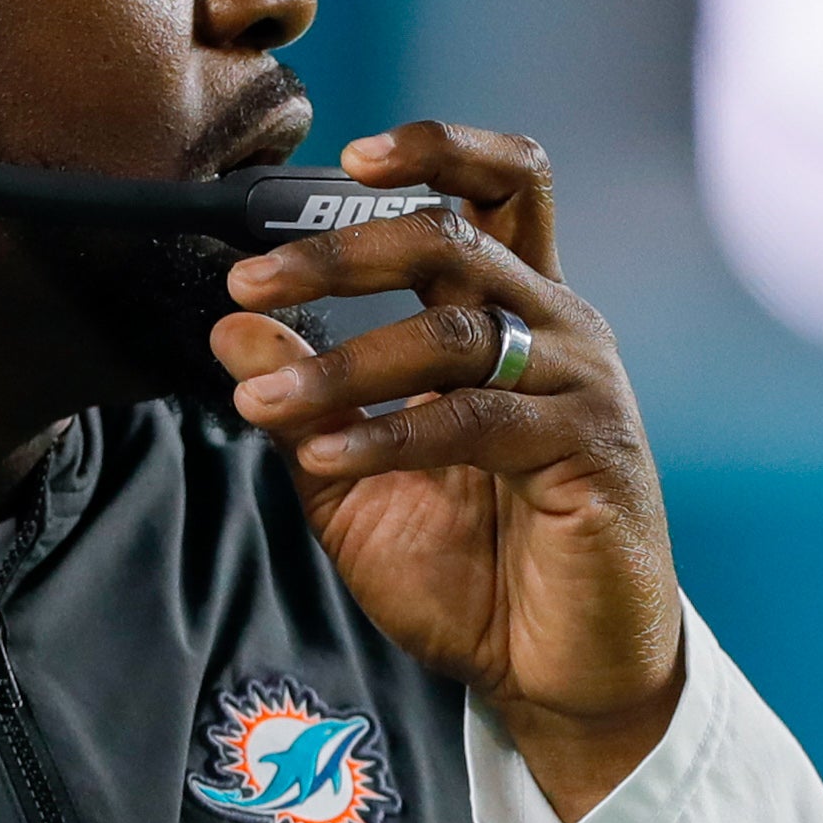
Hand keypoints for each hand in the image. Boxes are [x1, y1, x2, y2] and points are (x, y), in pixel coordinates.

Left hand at [213, 122, 683, 822]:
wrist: (557, 672)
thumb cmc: (470, 565)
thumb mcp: (357, 472)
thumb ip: (305, 397)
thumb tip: (234, 327)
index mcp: (516, 307)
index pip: (499, 187)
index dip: (436, 150)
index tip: (348, 156)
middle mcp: (557, 326)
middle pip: (457, 234)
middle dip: (340, 251)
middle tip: (250, 282)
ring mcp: (580, 384)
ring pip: (452, 330)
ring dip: (341, 359)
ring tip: (262, 401)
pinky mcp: (588, 451)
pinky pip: (473, 419)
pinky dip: (387, 432)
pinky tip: (324, 455)